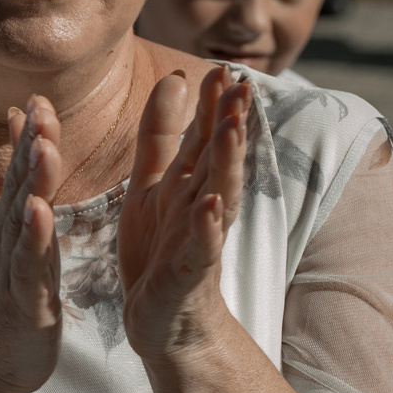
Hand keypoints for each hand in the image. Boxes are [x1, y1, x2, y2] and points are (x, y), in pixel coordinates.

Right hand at [0, 97, 65, 392]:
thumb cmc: (10, 301)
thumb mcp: (19, 243)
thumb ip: (23, 195)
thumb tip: (24, 153)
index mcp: (16, 227)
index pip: (25, 173)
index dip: (32, 134)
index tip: (40, 95)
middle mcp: (10, 241)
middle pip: (23, 185)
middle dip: (32, 144)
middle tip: (40, 105)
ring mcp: (15, 269)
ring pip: (25, 219)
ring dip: (33, 181)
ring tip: (42, 146)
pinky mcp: (24, 300)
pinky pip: (30, 265)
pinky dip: (34, 237)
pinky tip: (39, 213)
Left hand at [120, 66, 250, 363]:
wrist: (161, 324)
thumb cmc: (158, 252)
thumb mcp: (150, 186)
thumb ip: (159, 138)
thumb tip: (174, 80)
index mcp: (187, 186)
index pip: (205, 137)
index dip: (212, 105)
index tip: (221, 69)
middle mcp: (200, 207)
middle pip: (219, 160)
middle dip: (230, 123)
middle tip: (242, 85)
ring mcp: (198, 240)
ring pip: (218, 195)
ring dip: (228, 164)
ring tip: (235, 131)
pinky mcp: (187, 273)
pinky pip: (200, 247)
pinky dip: (206, 226)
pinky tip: (211, 205)